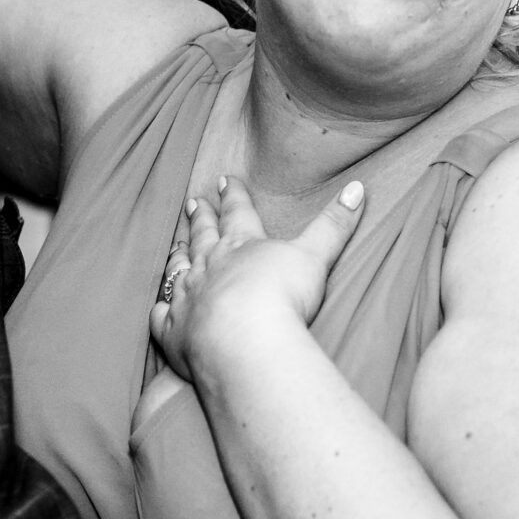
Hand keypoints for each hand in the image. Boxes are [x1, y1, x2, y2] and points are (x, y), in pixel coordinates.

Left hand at [149, 176, 363, 385]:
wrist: (244, 340)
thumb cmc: (281, 296)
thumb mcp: (314, 256)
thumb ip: (334, 224)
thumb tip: (359, 187)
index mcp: (242, 245)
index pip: (238, 212)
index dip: (234, 196)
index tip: (225, 179)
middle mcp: (209, 266)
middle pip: (203, 237)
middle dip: (201, 219)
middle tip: (194, 203)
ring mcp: (188, 298)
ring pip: (178, 271)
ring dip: (178, 257)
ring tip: (176, 245)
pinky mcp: (174, 332)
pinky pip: (162, 318)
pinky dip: (161, 311)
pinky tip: (159, 309)